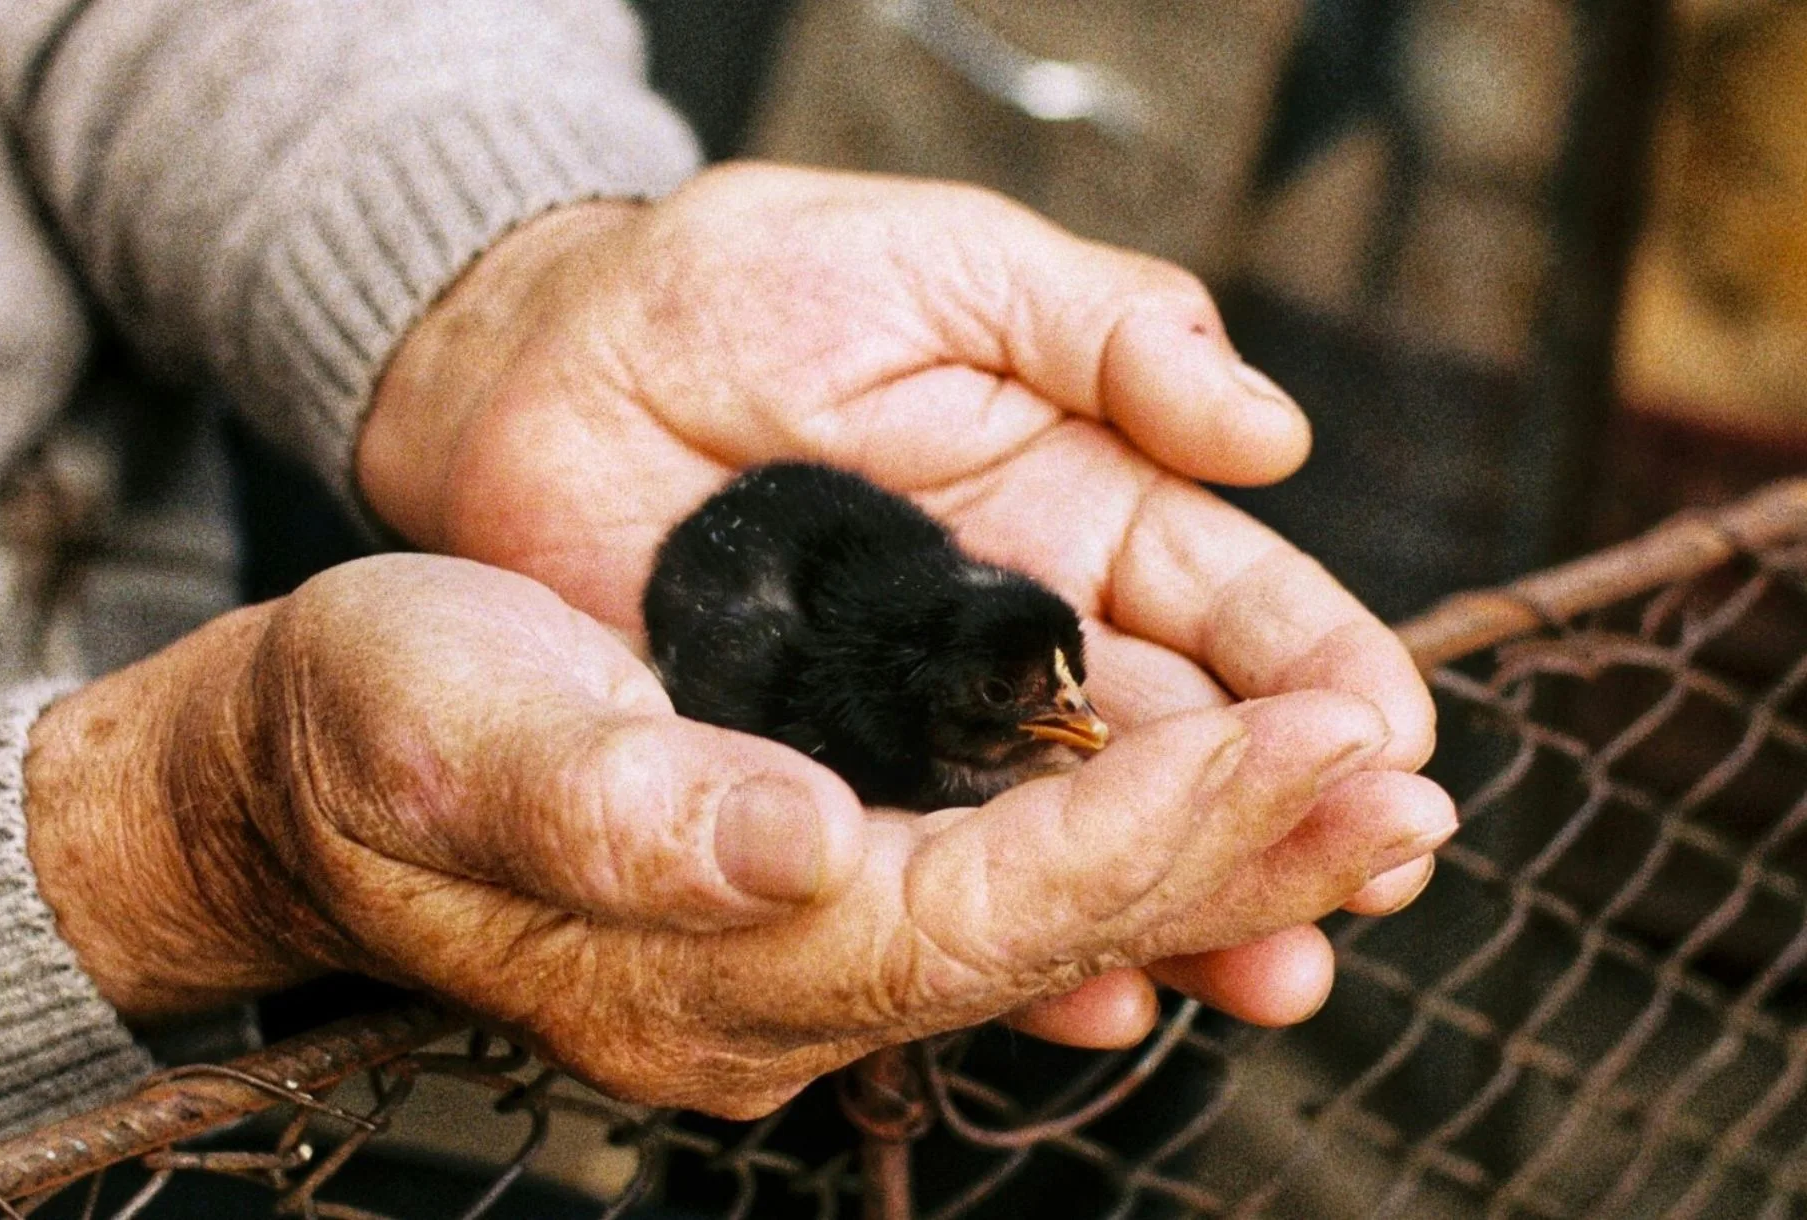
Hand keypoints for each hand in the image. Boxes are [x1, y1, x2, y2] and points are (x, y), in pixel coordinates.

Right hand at [28, 555, 1432, 1115]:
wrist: (302, 780)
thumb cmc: (370, 729)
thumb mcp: (456, 732)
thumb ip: (615, 806)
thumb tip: (797, 839)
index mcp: (706, 954)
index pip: (982, 909)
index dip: (1164, 836)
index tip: (1324, 747)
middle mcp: (775, 995)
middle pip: (1050, 940)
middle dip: (1240, 858)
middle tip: (1411, 785)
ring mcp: (792, 971)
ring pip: (1045, 935)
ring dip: (1211, 866)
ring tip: (1363, 801)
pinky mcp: (802, 917)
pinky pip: (996, 906)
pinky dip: (1121, 854)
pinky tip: (1213, 824)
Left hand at [359, 164, 1454, 1043]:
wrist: (533, 360)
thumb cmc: (732, 283)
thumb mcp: (935, 265)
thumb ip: (1100, 326)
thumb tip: (1271, 428)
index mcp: (1076, 503)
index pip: (1231, 600)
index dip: (1319, 665)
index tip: (1392, 736)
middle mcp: (1020, 632)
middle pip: (1182, 744)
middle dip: (1283, 813)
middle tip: (1375, 880)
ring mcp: (920, 718)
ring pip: (1074, 832)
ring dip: (1178, 902)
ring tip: (1269, 970)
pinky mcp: (812, 775)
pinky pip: (924, 869)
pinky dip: (1005, 935)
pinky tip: (1080, 989)